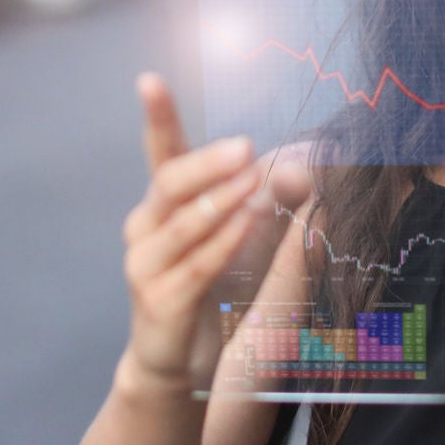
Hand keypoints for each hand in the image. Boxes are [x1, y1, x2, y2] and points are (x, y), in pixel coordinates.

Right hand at [121, 73, 312, 388]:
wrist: (175, 364)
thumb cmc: (207, 290)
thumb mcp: (232, 238)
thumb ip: (256, 201)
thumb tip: (300, 166)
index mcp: (161, 206)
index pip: (159, 153)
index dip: (156, 117)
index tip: (150, 80)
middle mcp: (145, 229)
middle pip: (170, 182)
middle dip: (209, 162)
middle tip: (245, 146)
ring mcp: (146, 266)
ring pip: (183, 222)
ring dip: (222, 199)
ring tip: (253, 180)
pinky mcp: (160, 302)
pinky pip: (195, 265)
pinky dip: (223, 241)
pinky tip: (246, 223)